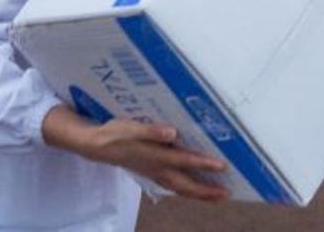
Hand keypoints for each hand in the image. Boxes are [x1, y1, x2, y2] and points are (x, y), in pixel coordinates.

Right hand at [42, 107, 229, 201]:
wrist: (96, 145)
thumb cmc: (115, 134)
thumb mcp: (130, 128)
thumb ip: (150, 131)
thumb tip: (171, 133)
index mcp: (155, 156)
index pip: (184, 161)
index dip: (203, 163)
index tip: (222, 165)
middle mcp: (157, 168)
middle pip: (185, 185)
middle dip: (206, 191)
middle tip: (226, 194)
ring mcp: (154, 173)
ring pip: (180, 188)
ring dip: (199, 193)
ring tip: (217, 195)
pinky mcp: (151, 173)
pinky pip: (173, 185)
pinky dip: (187, 188)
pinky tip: (194, 186)